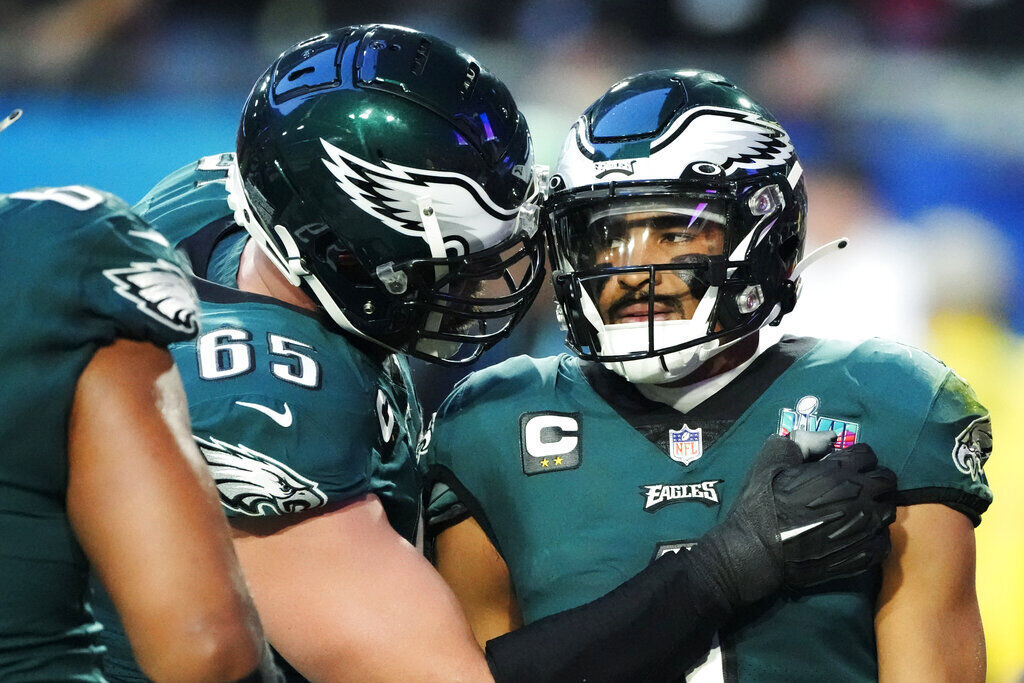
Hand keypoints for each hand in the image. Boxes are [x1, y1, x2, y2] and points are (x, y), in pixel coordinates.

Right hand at [699, 435, 896, 606]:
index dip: (855, 457)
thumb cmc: (762, 504)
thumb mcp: (772, 460)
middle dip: (873, 478)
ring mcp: (866, 528)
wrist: (758, 552)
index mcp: (839, 472)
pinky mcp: (866, 555)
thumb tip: (828, 437)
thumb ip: (802, 442)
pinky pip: (884, 540)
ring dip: (876, 507)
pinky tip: (856, 536)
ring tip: (857, 512)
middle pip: (888, 480)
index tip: (843, 465)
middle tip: (855, 486)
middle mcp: (860, 497)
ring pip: (890, 510)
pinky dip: (874, 536)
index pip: (868, 454)